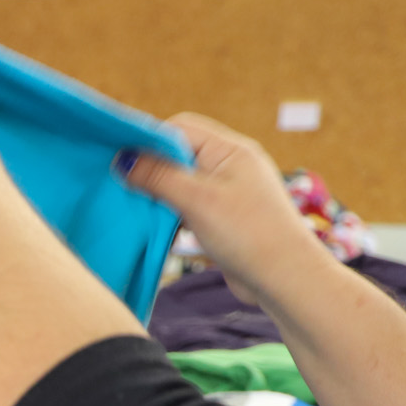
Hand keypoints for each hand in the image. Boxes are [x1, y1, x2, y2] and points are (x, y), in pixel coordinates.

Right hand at [124, 113, 329, 302]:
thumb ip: (158, 176)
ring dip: (159, 194)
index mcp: (230, 150)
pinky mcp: (224, 217)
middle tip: (125, 188)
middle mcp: (230, 165)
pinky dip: (171, 212)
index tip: (120, 161)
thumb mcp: (197, 200)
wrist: (284, 277)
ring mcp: (228, 191)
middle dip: (150, 168)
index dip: (148, 140)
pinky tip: (159, 228)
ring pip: (181, 182)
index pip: (180, 128)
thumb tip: (122, 159)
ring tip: (140, 210)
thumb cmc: (247, 232)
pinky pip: (188, 205)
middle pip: (178, 154)